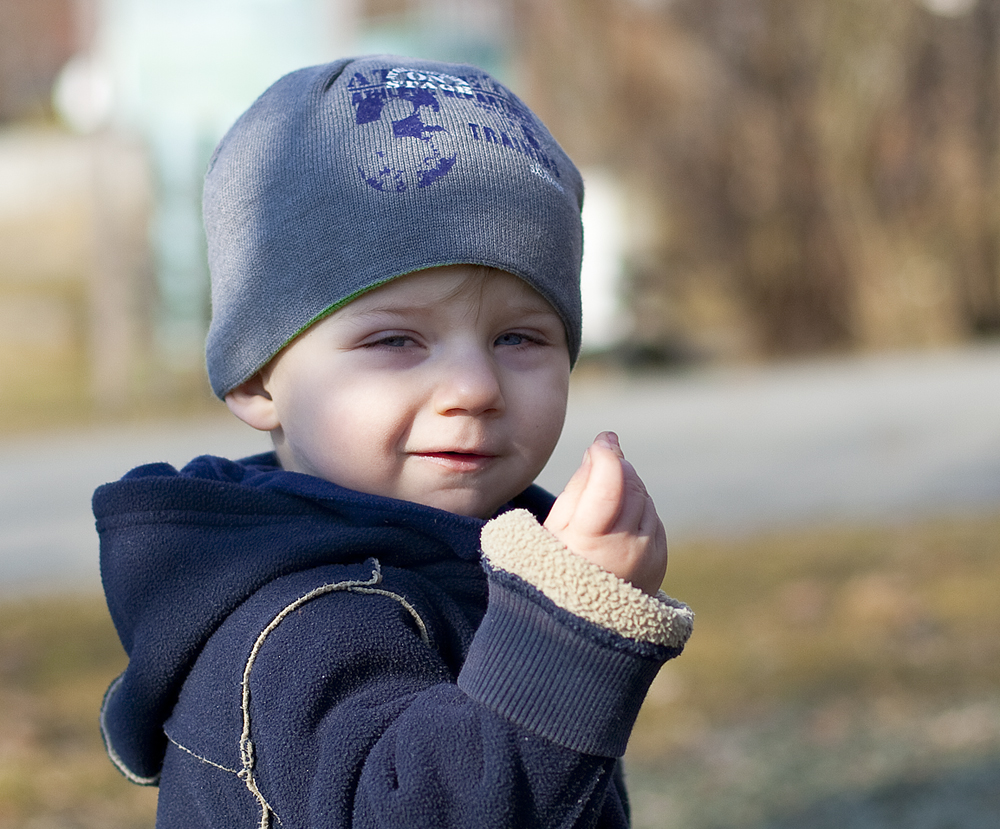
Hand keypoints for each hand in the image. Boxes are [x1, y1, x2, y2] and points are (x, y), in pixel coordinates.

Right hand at [543, 431, 667, 595]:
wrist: (582, 621)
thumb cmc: (557, 565)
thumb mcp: (555, 526)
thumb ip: (580, 485)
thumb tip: (602, 449)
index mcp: (592, 538)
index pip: (610, 482)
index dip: (607, 454)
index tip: (603, 439)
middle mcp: (626, 546)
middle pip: (630, 483)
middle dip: (616, 467)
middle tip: (598, 466)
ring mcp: (648, 554)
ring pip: (643, 497)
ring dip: (626, 487)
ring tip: (601, 505)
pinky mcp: (660, 557)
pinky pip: (652, 516)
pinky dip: (637, 509)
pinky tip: (616, 524)